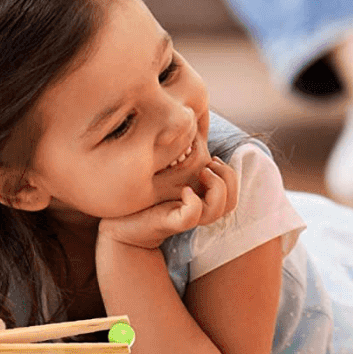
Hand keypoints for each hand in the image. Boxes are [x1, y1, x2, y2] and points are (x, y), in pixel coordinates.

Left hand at [97, 157, 239, 250]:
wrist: (119, 224)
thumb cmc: (140, 195)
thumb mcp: (163, 173)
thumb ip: (179, 159)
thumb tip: (188, 129)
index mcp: (200, 199)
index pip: (232, 191)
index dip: (229, 173)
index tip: (212, 158)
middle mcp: (197, 209)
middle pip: (231, 201)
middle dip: (227, 178)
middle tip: (207, 166)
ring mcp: (185, 217)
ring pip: (219, 209)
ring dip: (216, 187)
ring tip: (200, 173)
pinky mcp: (171, 223)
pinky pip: (193, 215)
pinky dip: (193, 201)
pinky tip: (184, 190)